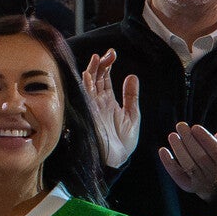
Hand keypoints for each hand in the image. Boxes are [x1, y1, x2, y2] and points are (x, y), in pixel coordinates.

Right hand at [81, 50, 140, 171]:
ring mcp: (91, 106)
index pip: (105, 78)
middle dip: (100, 64)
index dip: (107, 65)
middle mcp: (98, 102)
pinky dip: (86, 84)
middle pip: (95, 77)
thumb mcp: (132, 116)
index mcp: (108, 102)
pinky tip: (90, 74)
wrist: (116, 160)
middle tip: (109, 54)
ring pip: (88, 83)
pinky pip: (84, 96)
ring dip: (92, 70)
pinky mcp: (87, 113)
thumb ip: (131, 96)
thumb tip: (132, 76)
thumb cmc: (123, 143)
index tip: (113, 54)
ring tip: (98, 58)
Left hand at [160, 95, 216, 198]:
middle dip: (189, 141)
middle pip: (201, 157)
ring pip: (189, 165)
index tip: (195, 126)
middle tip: (180, 125)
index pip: (215, 150)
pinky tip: (162, 150)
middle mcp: (214, 172)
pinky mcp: (188, 186)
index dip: (205, 139)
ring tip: (172, 135)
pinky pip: (178, 176)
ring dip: (179, 150)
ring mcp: (201, 180)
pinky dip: (169, 164)